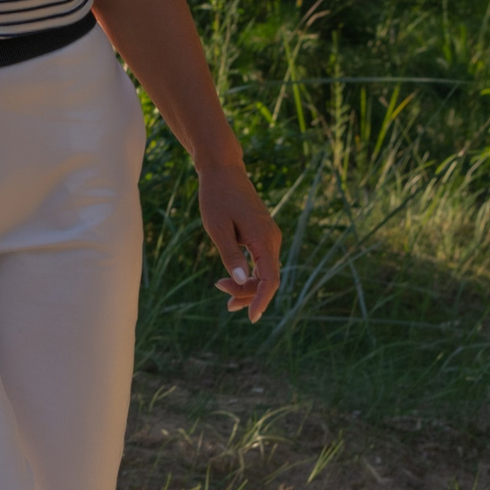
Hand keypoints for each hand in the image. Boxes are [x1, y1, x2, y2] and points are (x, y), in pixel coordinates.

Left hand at [197, 159, 282, 322]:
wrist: (223, 171)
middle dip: (248, 293)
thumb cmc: (217, 198)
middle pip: (268, 279)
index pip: (270, 279)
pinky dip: (249, 274)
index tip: (251, 318)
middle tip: (222, 297)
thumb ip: (231, 255)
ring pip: (265, 272)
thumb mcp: (218, 228)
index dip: (262, 300)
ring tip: (222, 292)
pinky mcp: (263, 235)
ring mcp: (270, 237)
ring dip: (247, 286)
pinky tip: (233, 281)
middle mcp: (272, 239)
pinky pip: (261, 262)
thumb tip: (241, 282)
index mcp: (264, 238)